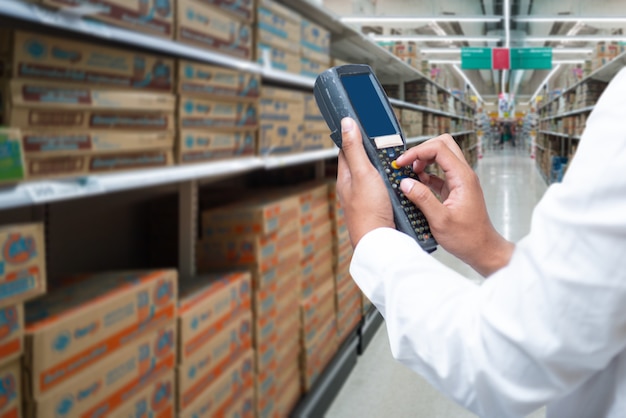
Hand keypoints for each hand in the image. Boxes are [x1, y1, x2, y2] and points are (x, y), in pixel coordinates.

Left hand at [337, 118, 394, 246]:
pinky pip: (388, 189)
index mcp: (345, 177)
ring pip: (378, 176)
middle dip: (377, 153)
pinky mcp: (380, 207)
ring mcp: (367, 198)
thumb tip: (345, 124)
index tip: (367, 127)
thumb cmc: (368, 211)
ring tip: (400, 164)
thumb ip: (355, 149)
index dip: (357, 136)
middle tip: (390, 146)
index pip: (348, 149)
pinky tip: (403, 183)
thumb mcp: (362, 173)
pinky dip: (396, 184)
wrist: (381, 241)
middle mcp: (354, 187)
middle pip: (365, 162)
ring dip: (389, 170)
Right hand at [395, 134, 513, 275]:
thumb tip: (405, 183)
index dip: (418, 152)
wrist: (482, 250)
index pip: (439, 149)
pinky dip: (427, 174)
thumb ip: (422, 198)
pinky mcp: (456, 190)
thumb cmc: (467, 238)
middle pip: (443, 146)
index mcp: (463, 178)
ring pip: (442, 157)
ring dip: (424, 161)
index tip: (402, 162)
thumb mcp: (440, 220)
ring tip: (410, 174)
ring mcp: (460, 181)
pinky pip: (440, 173)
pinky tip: (417, 185)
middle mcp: (464, 175)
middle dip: (422, 150)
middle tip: (407, 163)